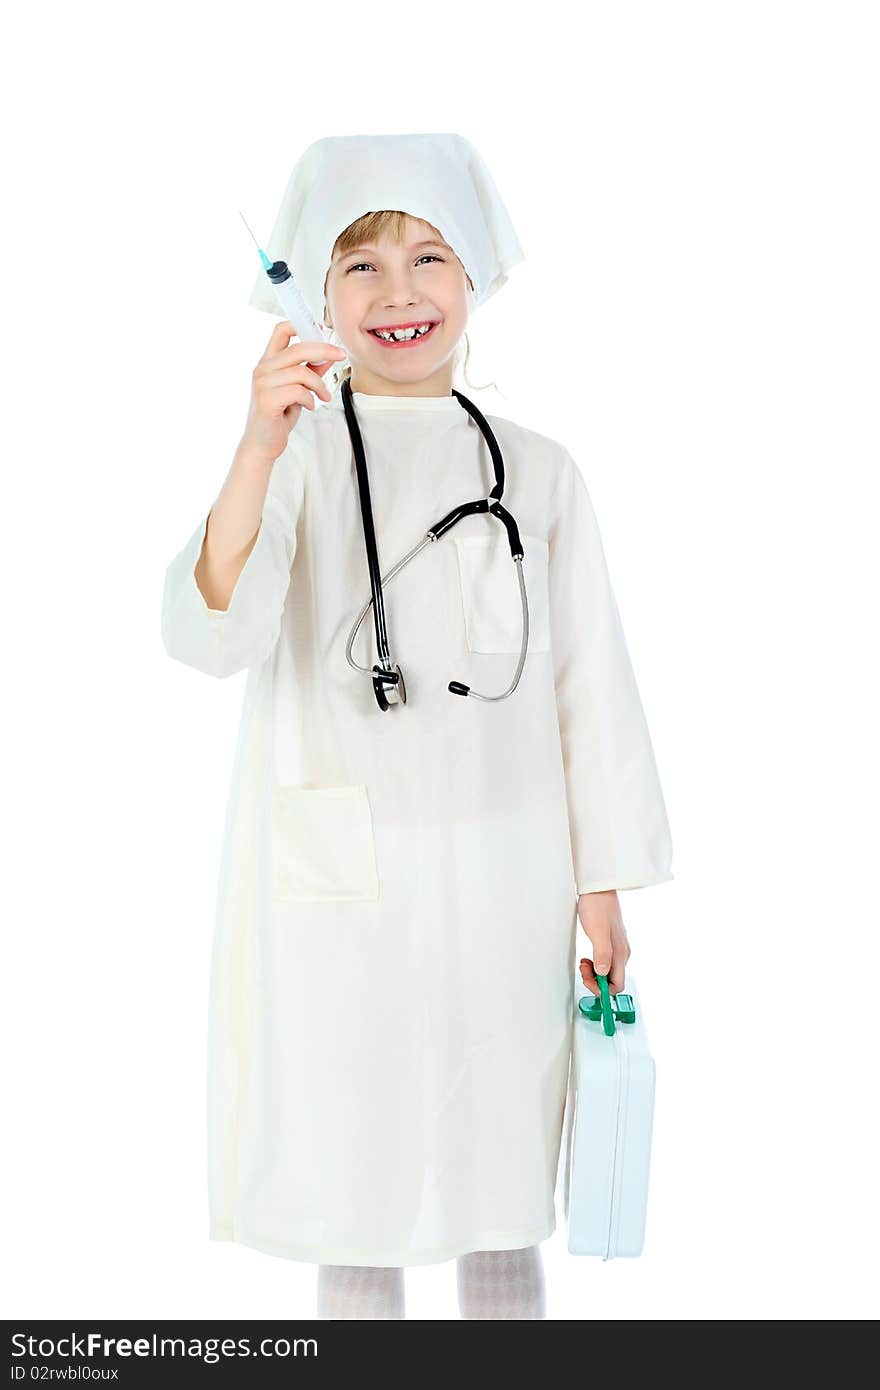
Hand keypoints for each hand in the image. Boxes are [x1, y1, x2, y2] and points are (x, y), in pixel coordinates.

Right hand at [240, 320, 345, 462]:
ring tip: (323, 396)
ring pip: (302, 372)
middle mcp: (262, 368)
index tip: (323, 333)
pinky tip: (309, 406)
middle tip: (341, 356)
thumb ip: (310, 372)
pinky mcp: (267, 399)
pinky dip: (310, 399)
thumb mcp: (297, 391)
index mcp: (268, 362)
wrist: (262, 444)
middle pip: (299, 347)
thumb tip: (328, 357)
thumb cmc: (277, 417)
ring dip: (319, 385)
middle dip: (325, 350)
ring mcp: (262, 383)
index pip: (281, 330)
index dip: (303, 326)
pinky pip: (298, 391)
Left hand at [577, 890, 630, 996]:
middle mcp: (622, 953)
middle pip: (613, 980)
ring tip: (583, 963)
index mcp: (620, 953)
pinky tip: (587, 958)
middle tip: (582, 969)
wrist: (598, 887)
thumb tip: (602, 973)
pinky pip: (605, 962)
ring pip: (608, 971)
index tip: (588, 981)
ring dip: (594, 973)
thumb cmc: (597, 906)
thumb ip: (602, 953)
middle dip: (596, 981)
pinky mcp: (610, 942)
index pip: (618, 985)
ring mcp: (617, 947)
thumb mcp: (597, 931)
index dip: (602, 989)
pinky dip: (595, 965)